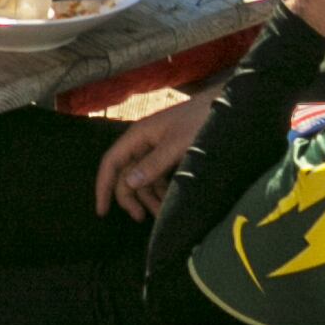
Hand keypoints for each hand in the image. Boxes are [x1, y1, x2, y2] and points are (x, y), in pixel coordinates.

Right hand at [93, 96, 210, 218]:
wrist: (222, 107)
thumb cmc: (198, 122)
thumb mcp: (176, 145)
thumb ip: (154, 164)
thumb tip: (127, 183)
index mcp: (138, 136)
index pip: (111, 162)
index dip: (104, 186)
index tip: (102, 212)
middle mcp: (143, 142)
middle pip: (126, 174)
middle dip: (130, 197)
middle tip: (141, 218)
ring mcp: (157, 148)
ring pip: (143, 178)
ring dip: (148, 198)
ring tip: (160, 215)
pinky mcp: (170, 154)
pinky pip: (158, 176)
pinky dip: (161, 191)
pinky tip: (168, 202)